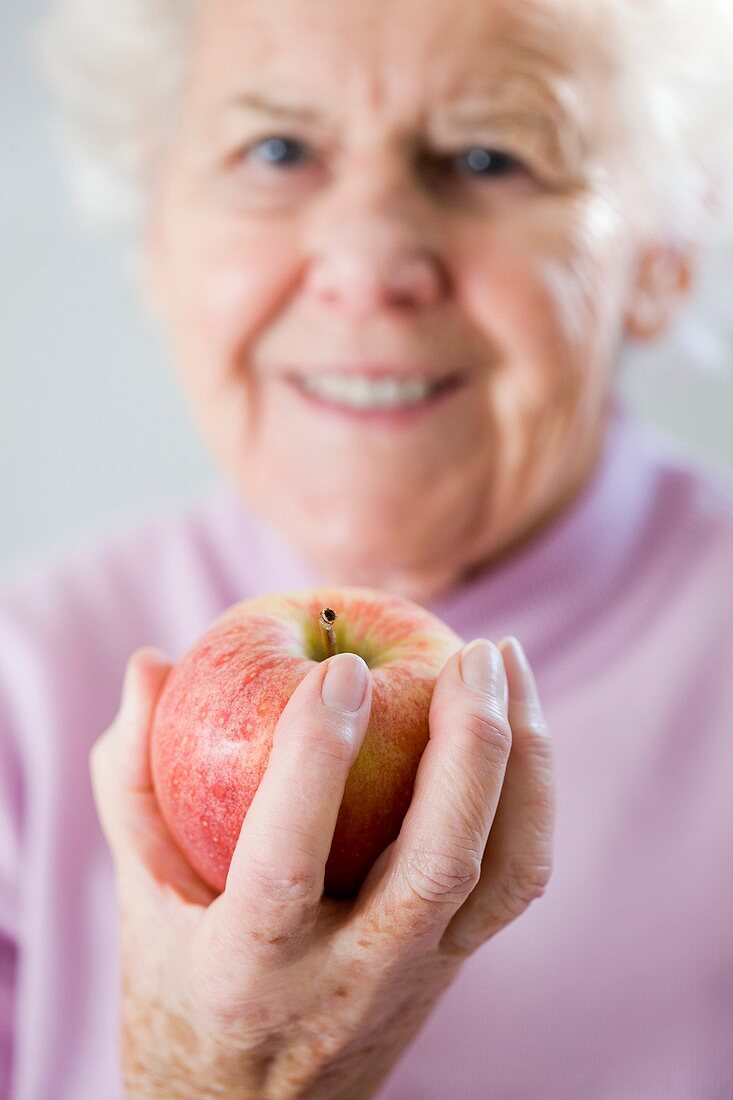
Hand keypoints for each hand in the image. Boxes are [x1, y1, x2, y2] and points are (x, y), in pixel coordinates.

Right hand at [90, 635, 554, 1098]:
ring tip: (506, 662)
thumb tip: (150, 663)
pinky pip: (519, 876)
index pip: (286, 862)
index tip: (341, 667)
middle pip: (437, 866)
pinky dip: (531, 791)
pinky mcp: (459, 962)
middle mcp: (349, 980)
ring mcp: (419, 975)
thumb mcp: (138, 895)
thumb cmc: (182, 986)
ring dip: (522, 761)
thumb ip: (131, 778)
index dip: (315, 758)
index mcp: (248, 969)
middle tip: (469, 652)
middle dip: (467, 748)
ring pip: (503, 873)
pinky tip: (515, 720)